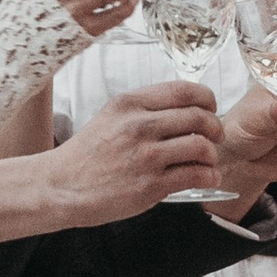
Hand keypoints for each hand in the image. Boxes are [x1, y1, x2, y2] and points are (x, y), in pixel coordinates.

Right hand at [46, 84, 224, 219]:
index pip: (185, 90)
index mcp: (130, 103)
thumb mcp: (110, 117)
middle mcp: (139, 126)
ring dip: (212, 154)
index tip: (210, 108)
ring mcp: (146, 156)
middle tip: (215, 137)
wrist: (61, 186)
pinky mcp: (151, 185)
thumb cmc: (86, 155)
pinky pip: (196, 175)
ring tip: (208, 161)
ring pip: (202, 146)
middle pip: (199, 117)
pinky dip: (209, 176)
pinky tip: (206, 177)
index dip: (207, 99)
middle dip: (215, 128)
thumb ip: (144, 110)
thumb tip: (185, 108)